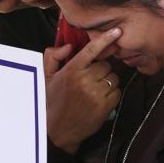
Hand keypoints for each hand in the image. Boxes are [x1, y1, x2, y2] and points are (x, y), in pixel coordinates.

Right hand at [44, 28, 121, 153]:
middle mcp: (84, 80)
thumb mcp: (46, 77)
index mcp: (71, 70)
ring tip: (95, 91)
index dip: (106, 39)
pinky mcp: (104, 106)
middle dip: (102, 71)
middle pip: (106, 65)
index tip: (117, 31)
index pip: (91, 50)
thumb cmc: (52, 101)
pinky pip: (117, 93)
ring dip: (108, 83)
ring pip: (113, 78)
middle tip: (92, 80)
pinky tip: (100, 101)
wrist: (57, 131)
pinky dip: (112, 95)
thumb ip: (52, 57)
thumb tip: (69, 46)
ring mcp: (95, 93)